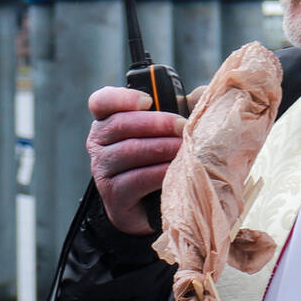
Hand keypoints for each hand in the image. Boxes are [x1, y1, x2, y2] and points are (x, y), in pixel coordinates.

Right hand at [87, 86, 185, 234]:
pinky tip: (176, 170)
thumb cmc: (160, 160)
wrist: (151, 206)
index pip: (101, 102)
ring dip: (162, 148)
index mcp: (106, 121)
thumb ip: (177, 108)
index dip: (122, 98)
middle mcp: (98, 143)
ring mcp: (102, 170)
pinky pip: (137, 179)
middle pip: (120, 124)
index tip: (148, 100)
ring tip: (184, 147)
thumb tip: (201, 94)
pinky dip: (159, 172)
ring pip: (130, 151)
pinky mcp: (113, 195)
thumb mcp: (165, 130)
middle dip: (157, 123)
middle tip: (183, 126)